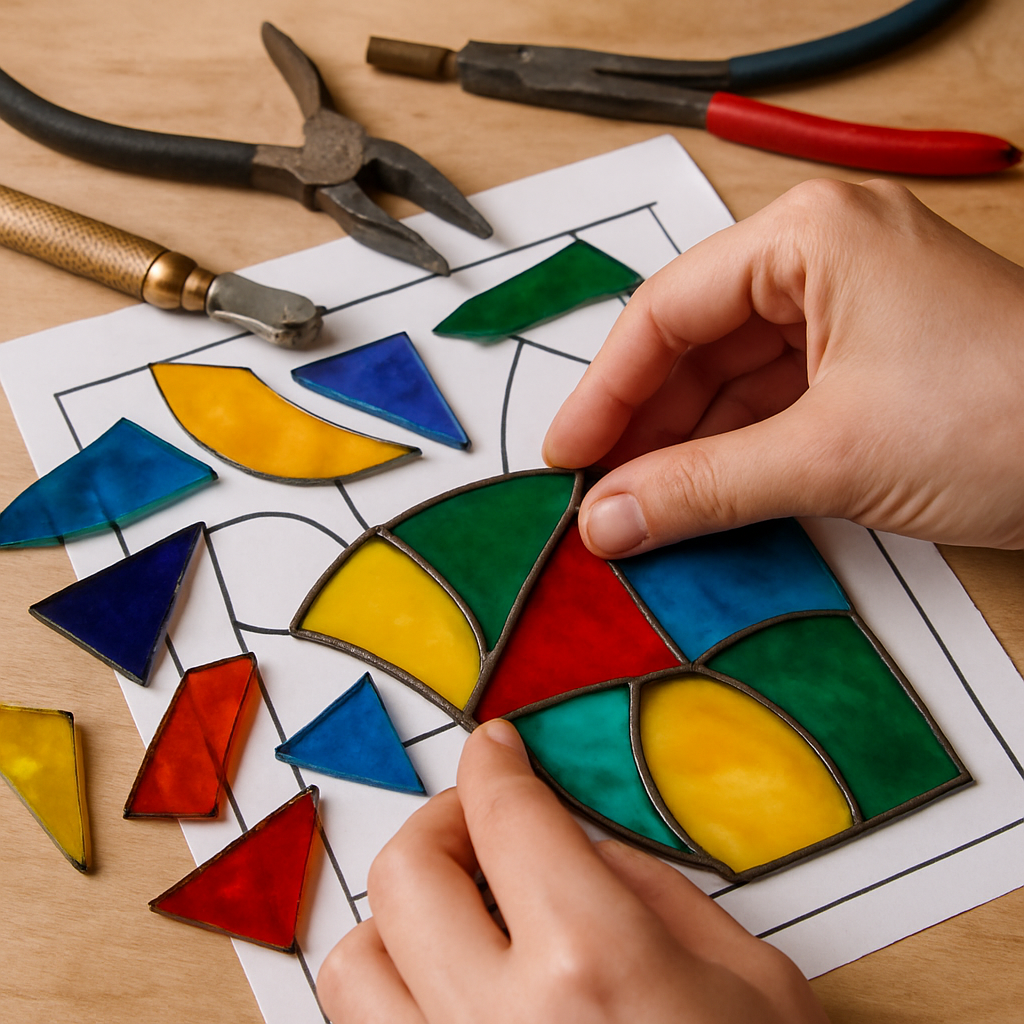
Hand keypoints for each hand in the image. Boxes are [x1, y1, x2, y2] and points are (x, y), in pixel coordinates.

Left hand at [317, 720, 829, 1023]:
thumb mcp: (749, 979)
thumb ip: (652, 890)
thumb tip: (578, 844)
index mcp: (591, 967)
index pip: (506, 815)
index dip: (494, 762)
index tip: (495, 748)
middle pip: (407, 872)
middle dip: (443, 821)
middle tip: (484, 821)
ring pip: (354, 961)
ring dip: (401, 915)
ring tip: (459, 911)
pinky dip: (394, 988)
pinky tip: (452, 984)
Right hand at [543, 179, 1023, 555]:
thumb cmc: (1010, 416)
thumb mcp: (831, 456)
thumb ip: (704, 488)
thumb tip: (608, 520)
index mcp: (809, 238)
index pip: (668, 311)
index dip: (605, 390)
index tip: (565, 456)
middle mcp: (822, 261)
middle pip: (693, 346)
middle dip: (643, 427)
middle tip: (596, 496)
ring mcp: (846, 314)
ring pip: (729, 383)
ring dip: (684, 449)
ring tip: (636, 512)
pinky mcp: (866, 367)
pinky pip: (771, 408)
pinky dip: (732, 458)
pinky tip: (694, 501)